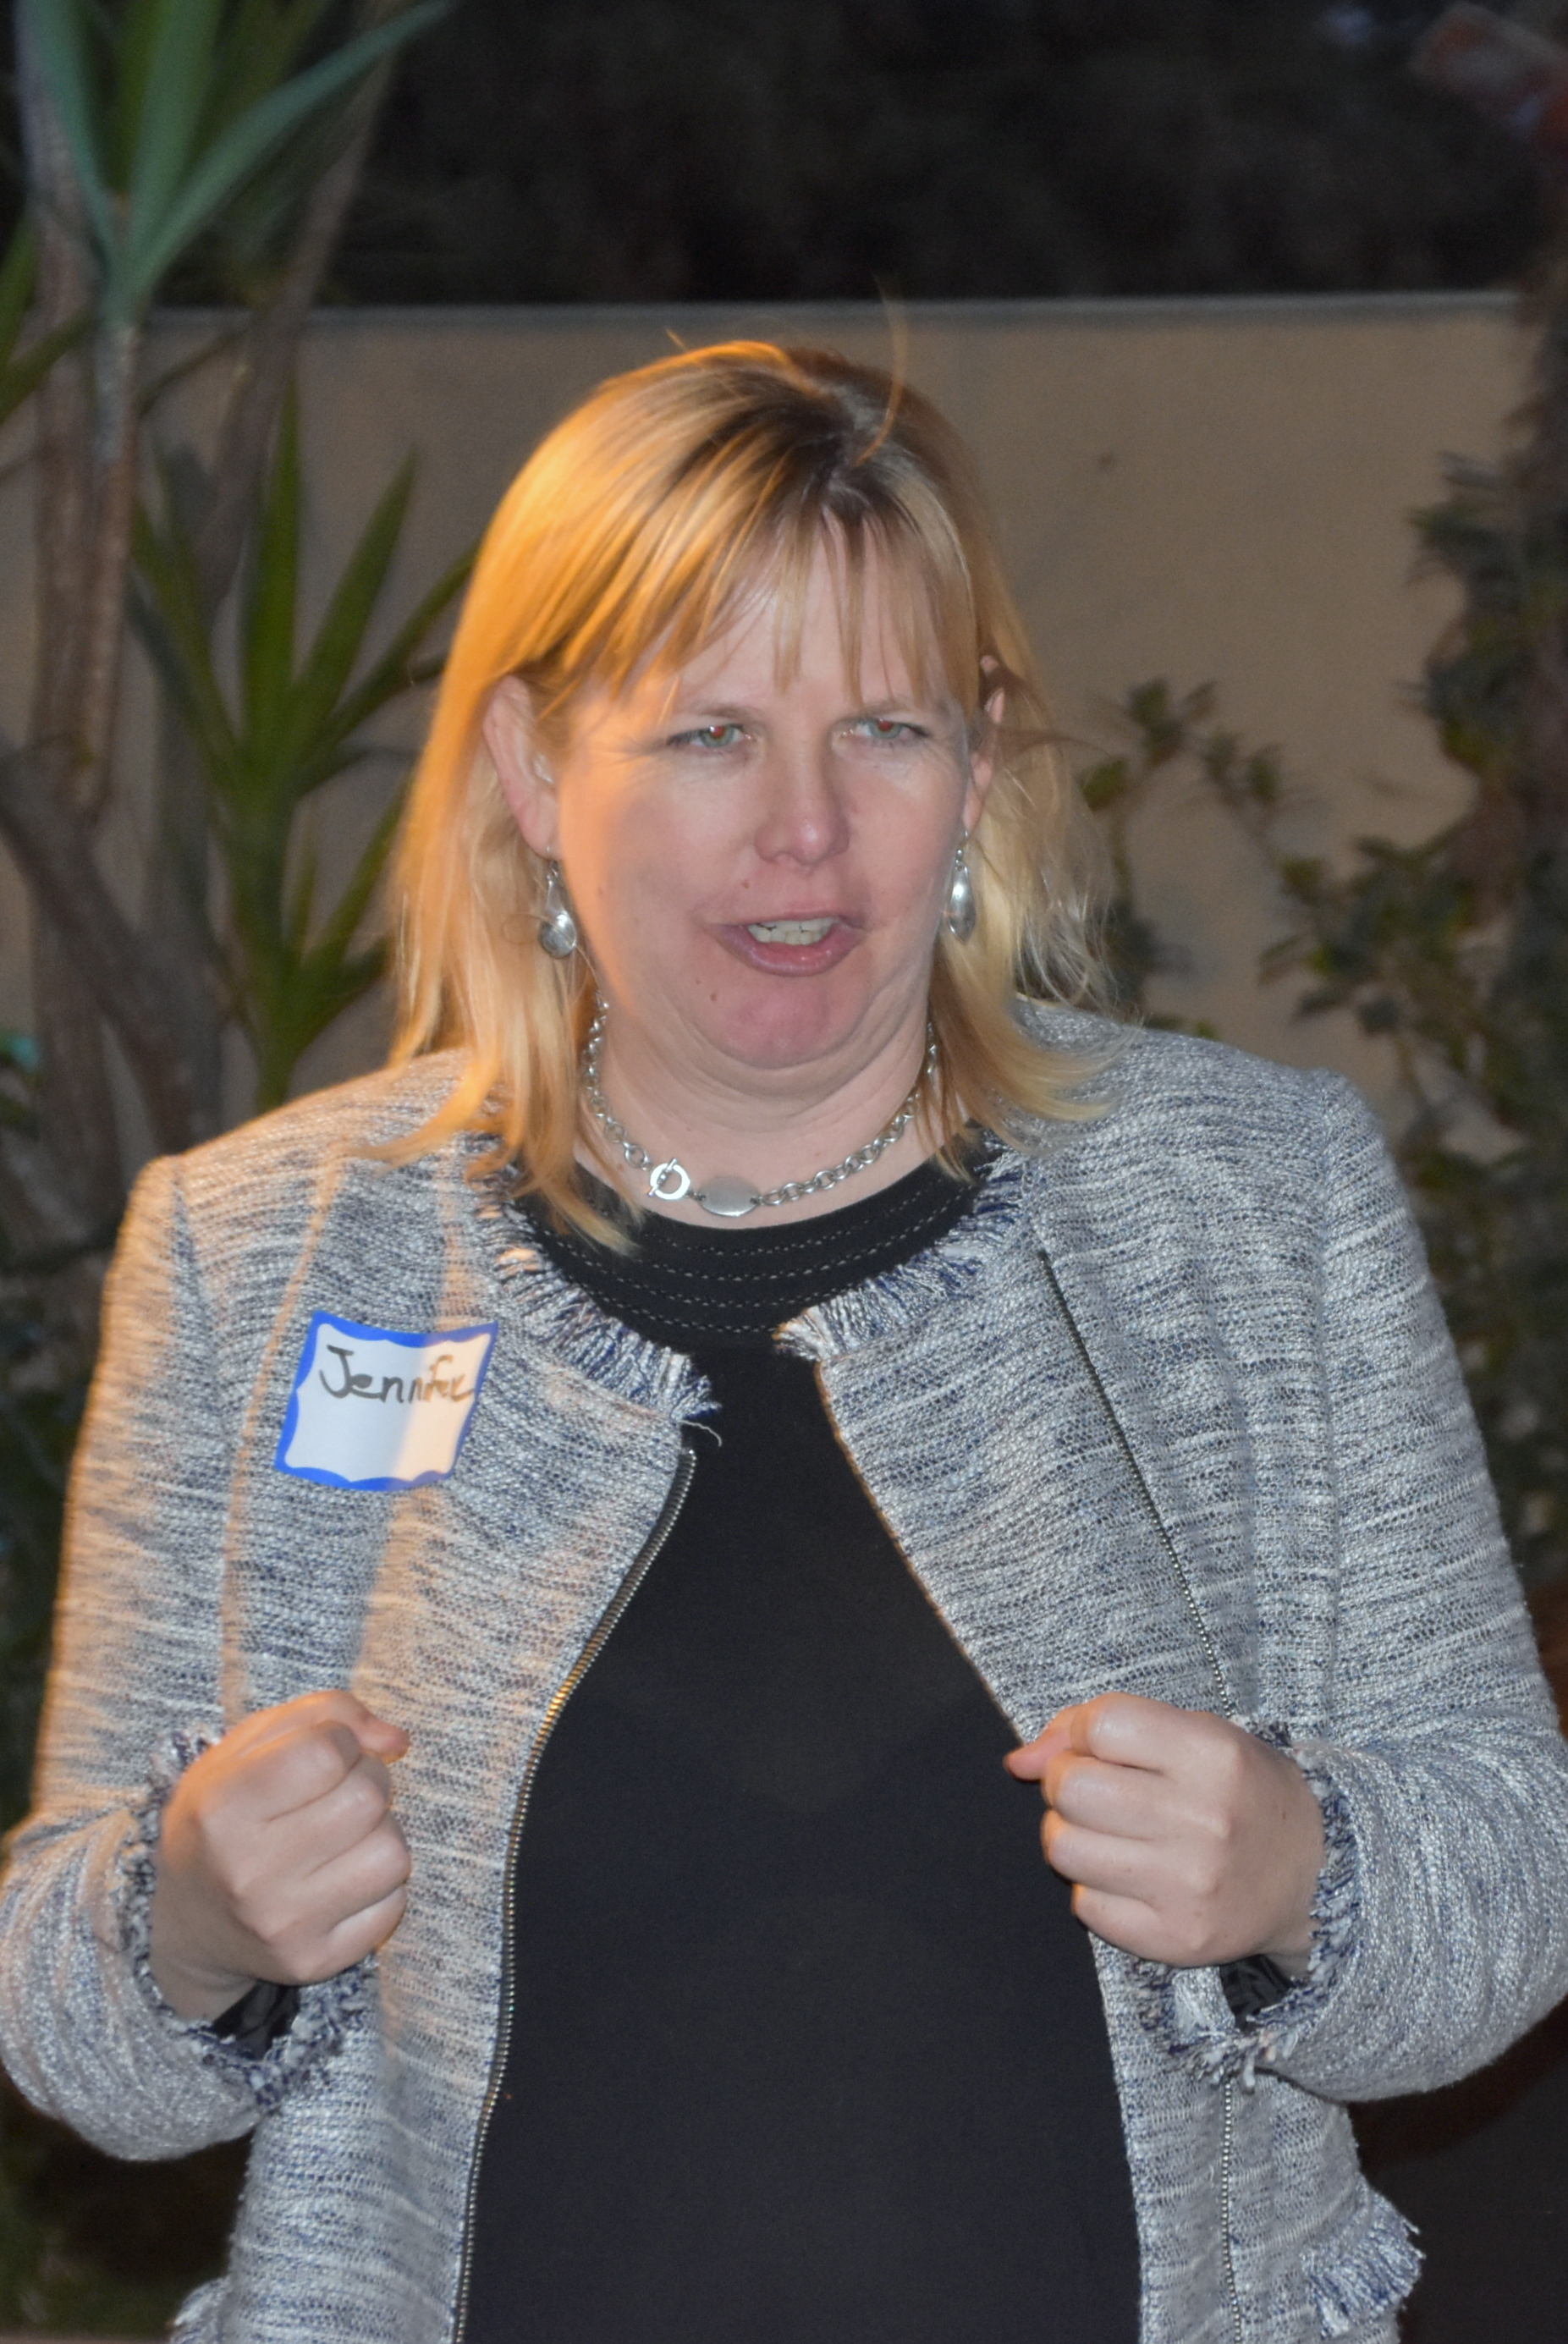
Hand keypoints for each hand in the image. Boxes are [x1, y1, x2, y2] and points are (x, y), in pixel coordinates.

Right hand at [149, 1690, 410, 2022]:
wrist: (190, 1924)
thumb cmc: (226, 1817)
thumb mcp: (245, 1748)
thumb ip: (322, 1714)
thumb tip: (397, 1737)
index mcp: (222, 1808)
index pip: (326, 1750)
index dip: (341, 1740)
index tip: (326, 1753)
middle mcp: (247, 1872)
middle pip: (367, 1796)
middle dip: (367, 1780)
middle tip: (338, 1792)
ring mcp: (282, 1924)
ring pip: (392, 1851)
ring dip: (381, 1831)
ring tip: (343, 1835)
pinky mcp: (314, 1962)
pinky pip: (394, 1903)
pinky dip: (381, 1883)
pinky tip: (343, 1878)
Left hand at [1006, 1692, 1323, 1970]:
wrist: (1315, 1877)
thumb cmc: (1240, 1792)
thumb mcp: (1193, 1734)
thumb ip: (1101, 1728)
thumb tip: (1019, 1759)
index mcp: (1212, 1754)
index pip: (1102, 1724)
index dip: (1081, 1733)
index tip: (1097, 1749)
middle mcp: (1203, 1819)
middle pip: (1071, 1788)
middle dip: (1066, 1784)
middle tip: (1095, 1793)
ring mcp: (1190, 1885)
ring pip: (1065, 1848)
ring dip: (1069, 1836)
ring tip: (1106, 1835)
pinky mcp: (1176, 1939)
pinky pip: (1085, 1906)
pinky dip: (1093, 1889)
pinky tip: (1127, 1877)